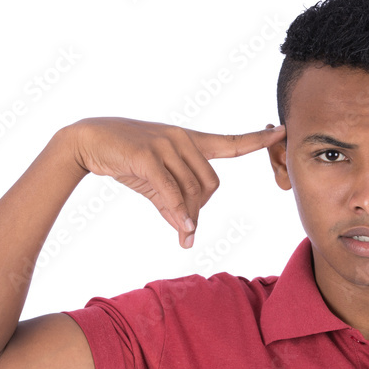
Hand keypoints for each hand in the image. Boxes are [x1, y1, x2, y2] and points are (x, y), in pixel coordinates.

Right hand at [67, 117, 285, 247]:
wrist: (87, 142)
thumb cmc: (126, 160)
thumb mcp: (155, 184)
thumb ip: (175, 206)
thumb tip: (188, 237)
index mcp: (190, 141)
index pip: (230, 142)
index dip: (256, 140)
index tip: (280, 131)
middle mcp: (182, 139)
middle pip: (211, 185)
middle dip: (201, 210)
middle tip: (185, 227)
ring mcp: (166, 145)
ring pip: (192, 192)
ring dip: (188, 217)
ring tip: (177, 228)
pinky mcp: (148, 155)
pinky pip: (172, 191)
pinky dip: (179, 213)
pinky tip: (182, 229)